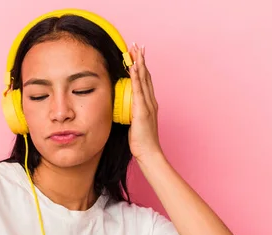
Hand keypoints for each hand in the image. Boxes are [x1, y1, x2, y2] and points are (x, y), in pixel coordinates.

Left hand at [128, 43, 162, 161]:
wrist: (149, 153)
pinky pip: (139, 90)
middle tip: (137, 45)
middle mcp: (150, 101)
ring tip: (136, 50)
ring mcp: (148, 105)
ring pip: (143, 79)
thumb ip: (130, 112)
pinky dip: (136, 77)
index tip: (137, 55)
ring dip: (139, 64)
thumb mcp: (133, 123)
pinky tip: (133, 68)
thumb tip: (120, 107)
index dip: (141, 67)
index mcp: (149, 104)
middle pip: (146, 76)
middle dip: (141, 60)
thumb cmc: (141, 141)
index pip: (145, 81)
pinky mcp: (143, 111)